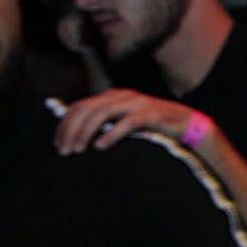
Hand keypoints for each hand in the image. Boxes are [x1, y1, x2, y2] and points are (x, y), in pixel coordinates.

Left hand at [54, 89, 199, 154]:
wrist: (188, 123)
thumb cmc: (154, 128)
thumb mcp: (125, 122)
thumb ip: (106, 124)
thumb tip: (78, 138)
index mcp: (113, 96)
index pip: (80, 105)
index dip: (65, 124)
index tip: (58, 143)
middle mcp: (123, 96)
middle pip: (88, 108)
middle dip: (72, 129)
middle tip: (65, 150)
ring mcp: (138, 103)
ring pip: (104, 113)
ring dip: (87, 132)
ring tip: (79, 149)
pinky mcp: (152, 114)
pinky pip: (128, 122)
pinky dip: (112, 133)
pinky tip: (101, 146)